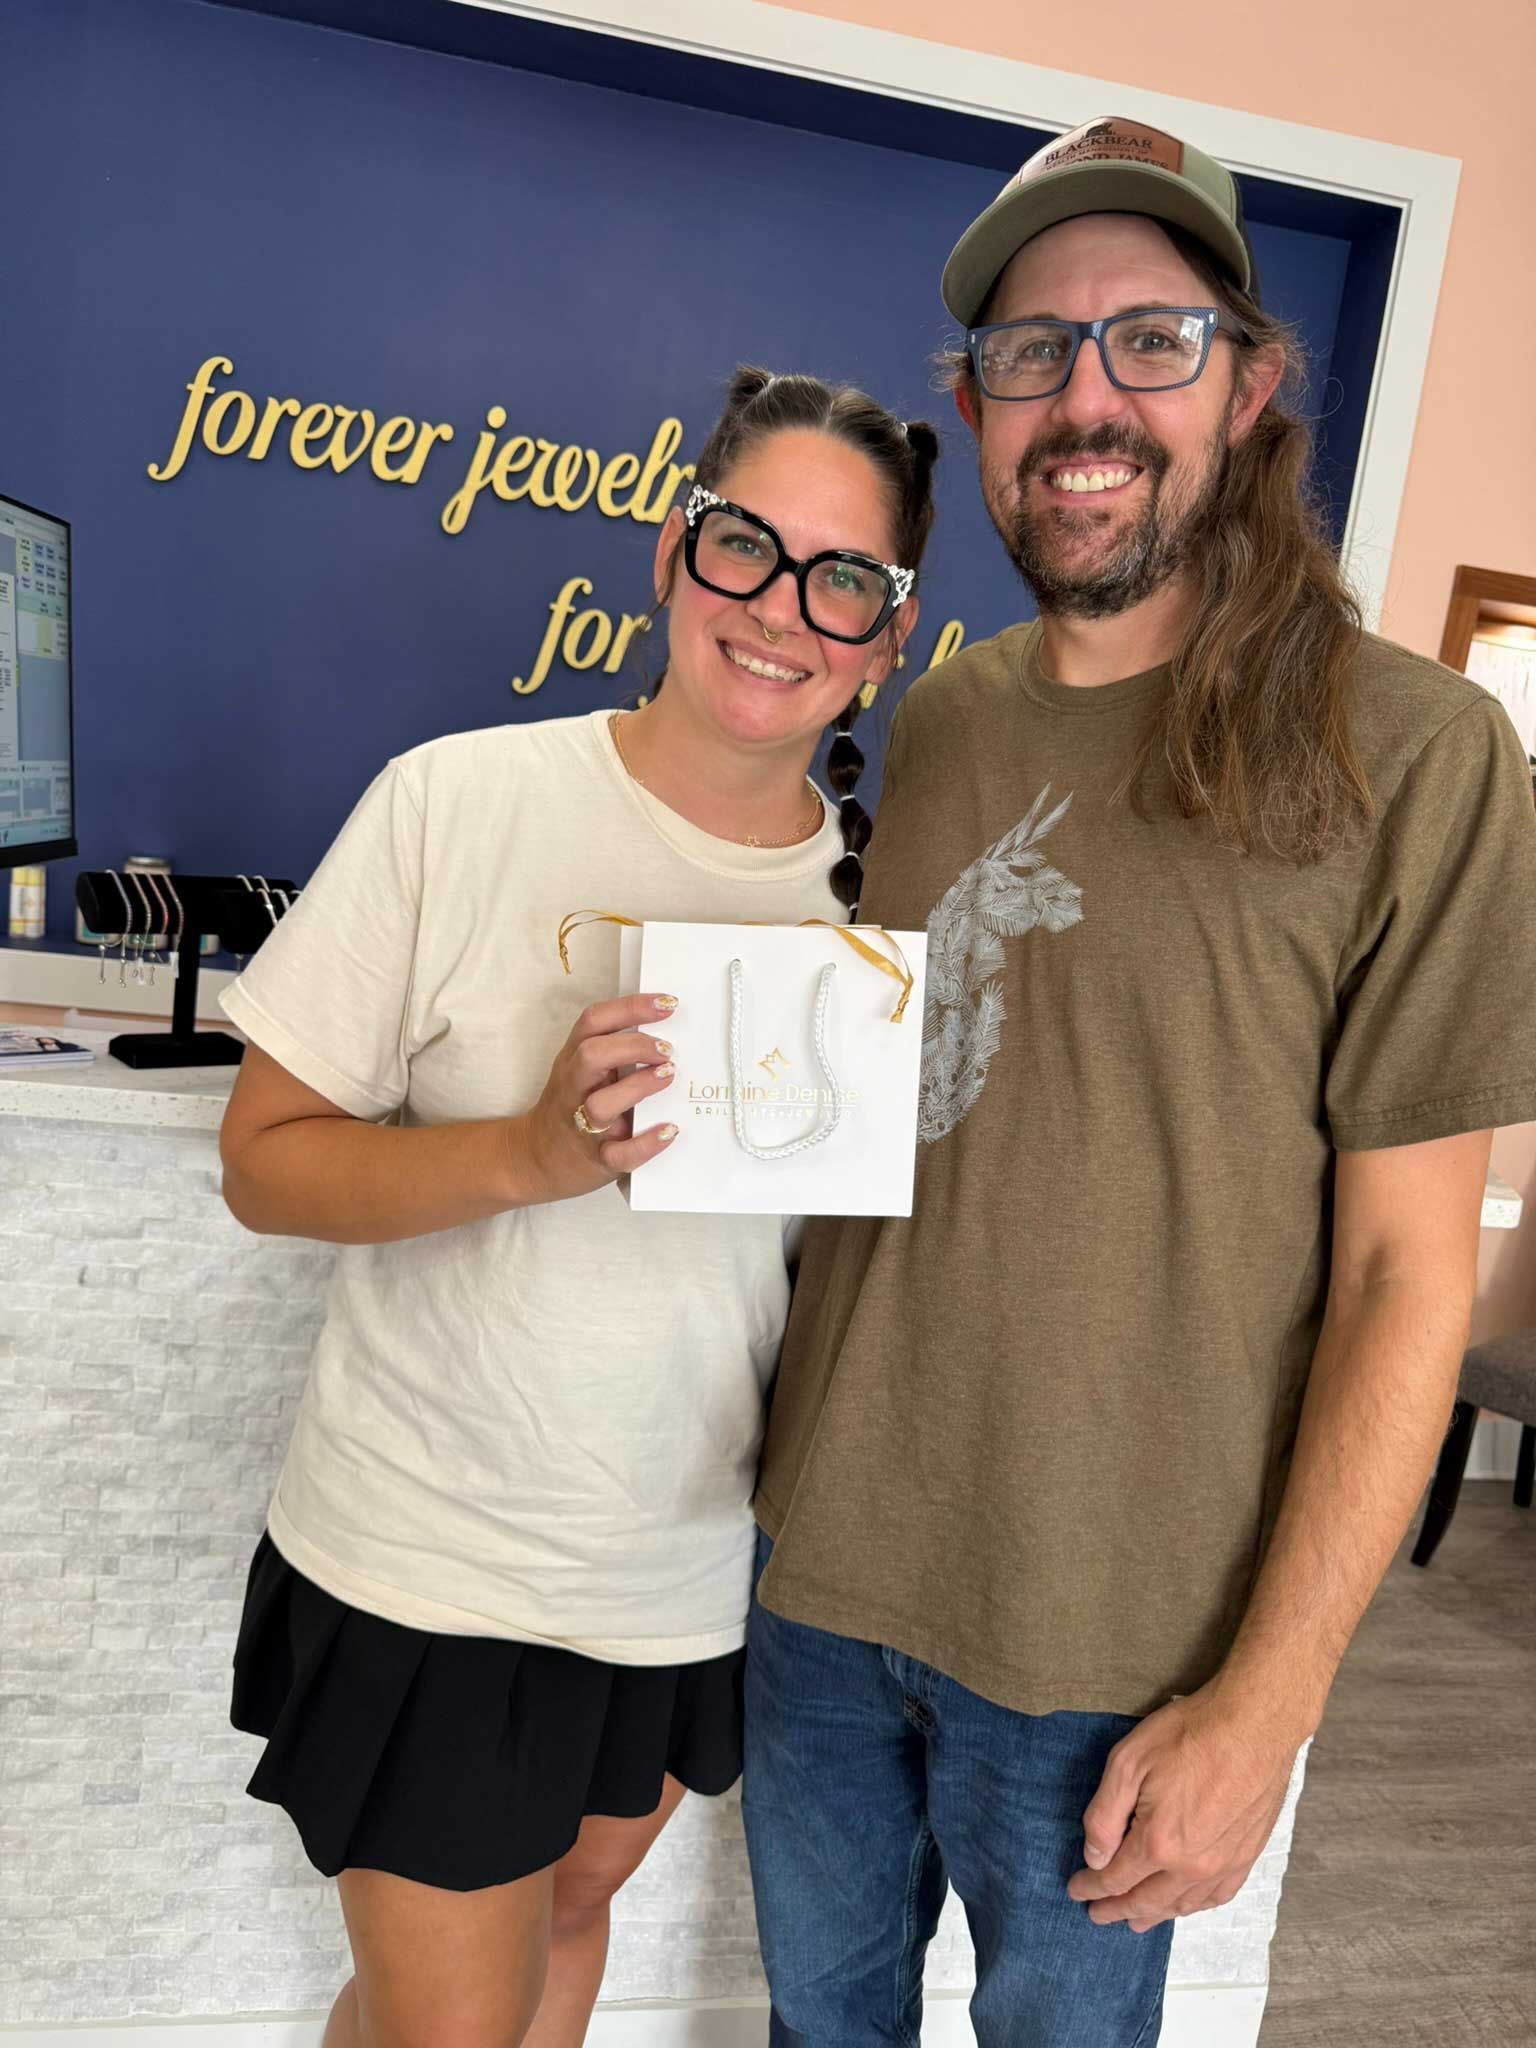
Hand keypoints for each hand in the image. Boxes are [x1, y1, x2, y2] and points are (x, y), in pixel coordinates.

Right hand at [514, 993, 680, 1203]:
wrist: (534, 1160)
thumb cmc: (570, 1108)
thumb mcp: (580, 1072)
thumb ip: (612, 1051)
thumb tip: (667, 1031)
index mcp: (572, 1060)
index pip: (594, 1021)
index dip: (631, 1007)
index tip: (667, 1003)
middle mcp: (574, 1088)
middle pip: (592, 1055)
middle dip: (633, 1045)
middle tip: (667, 1049)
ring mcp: (582, 1125)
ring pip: (601, 1104)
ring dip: (638, 1087)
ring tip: (667, 1076)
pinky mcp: (597, 1159)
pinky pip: (619, 1155)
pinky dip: (646, 1144)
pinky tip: (669, 1131)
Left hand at [1066, 1685, 1301, 1933]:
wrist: (1254, 1725)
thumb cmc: (1188, 1734)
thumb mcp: (1128, 1761)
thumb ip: (1105, 1814)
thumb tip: (1094, 1856)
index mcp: (1158, 1842)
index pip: (1115, 1878)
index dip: (1092, 1887)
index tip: (1076, 1891)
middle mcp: (1191, 1865)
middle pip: (1146, 1900)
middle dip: (1116, 1909)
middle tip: (1097, 1915)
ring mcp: (1222, 1865)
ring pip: (1181, 1905)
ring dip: (1153, 1915)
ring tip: (1135, 1920)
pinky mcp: (1246, 1856)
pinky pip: (1216, 1897)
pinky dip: (1193, 1907)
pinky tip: (1185, 1905)